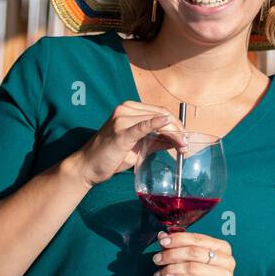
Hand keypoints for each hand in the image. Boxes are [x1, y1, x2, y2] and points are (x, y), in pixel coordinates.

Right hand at [72, 101, 188, 186]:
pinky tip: (165, 123)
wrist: (87, 166)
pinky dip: (155, 124)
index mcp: (129, 109)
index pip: (160, 112)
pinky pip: (142, 126)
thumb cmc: (111, 156)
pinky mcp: (120, 133)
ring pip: (156, 121)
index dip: (176, 124)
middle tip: (187, 144)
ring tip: (183, 146)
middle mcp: (125, 110)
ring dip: (174, 133)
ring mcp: (122, 119)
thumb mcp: (138, 146)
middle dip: (178, 129)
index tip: (186, 137)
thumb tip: (178, 140)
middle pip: (161, 114)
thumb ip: (157, 141)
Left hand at [151, 231, 234, 275]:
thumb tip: (163, 235)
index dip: (178, 239)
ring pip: (193, 267)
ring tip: (160, 272)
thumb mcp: (185, 264)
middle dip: (172, 254)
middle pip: (195, 252)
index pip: (198, 239)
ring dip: (172, 268)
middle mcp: (227, 261)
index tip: (162, 241)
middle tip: (157, 259)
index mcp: (222, 248)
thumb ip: (176, 249)